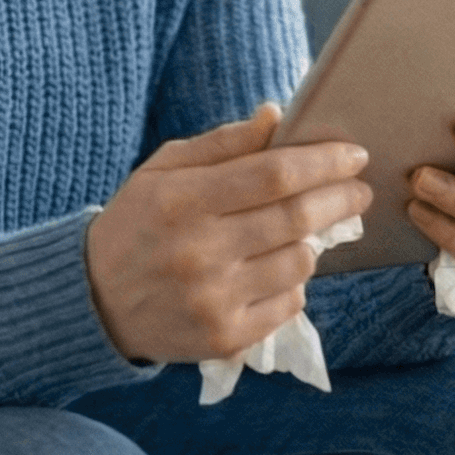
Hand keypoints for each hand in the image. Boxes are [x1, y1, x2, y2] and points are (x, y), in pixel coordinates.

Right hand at [85, 104, 371, 364]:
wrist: (95, 300)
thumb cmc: (138, 222)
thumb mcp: (164, 169)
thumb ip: (223, 143)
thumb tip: (276, 116)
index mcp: (183, 200)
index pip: (274, 174)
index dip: (322, 161)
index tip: (353, 153)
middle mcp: (199, 252)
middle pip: (296, 218)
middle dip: (340, 198)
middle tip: (359, 187)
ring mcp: (213, 300)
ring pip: (300, 262)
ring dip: (315, 240)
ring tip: (306, 228)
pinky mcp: (225, 338)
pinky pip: (290, 304)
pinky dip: (295, 281)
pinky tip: (278, 268)